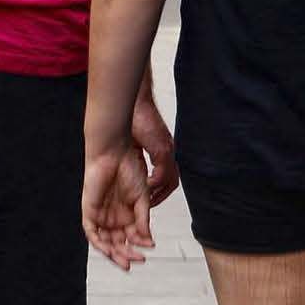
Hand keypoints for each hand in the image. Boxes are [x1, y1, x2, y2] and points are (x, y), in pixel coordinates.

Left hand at [81, 147, 157, 268]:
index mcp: (127, 215)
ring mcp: (101, 215)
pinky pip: (92, 233)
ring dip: (115, 254)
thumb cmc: (129, 171)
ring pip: (106, 242)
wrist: (115, 154)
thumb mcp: (142, 199)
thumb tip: (148, 240)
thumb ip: (143, 220)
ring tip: (125, 262)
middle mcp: (114, 218)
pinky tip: (109, 250)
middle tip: (138, 261)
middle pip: (118, 244)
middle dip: (127, 254)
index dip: (140, 246)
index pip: (131, 238)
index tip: (150, 248)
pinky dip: (99, 243)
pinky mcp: (89, 211)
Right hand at [129, 88, 177, 203]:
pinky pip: (163, 173)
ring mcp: (167, 150)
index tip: (147, 196)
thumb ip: (138, 150)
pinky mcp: (162, 150)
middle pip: (172, 181)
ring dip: (160, 193)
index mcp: (162, 149)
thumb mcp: (136, 138)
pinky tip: (143, 186)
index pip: (166, 174)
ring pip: (170, 180)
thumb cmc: (136, 115)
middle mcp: (168, 151)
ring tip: (146, 200)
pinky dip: (154, 183)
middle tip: (148, 204)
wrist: (138, 100)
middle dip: (161, 195)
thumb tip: (132, 160)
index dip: (158, 188)